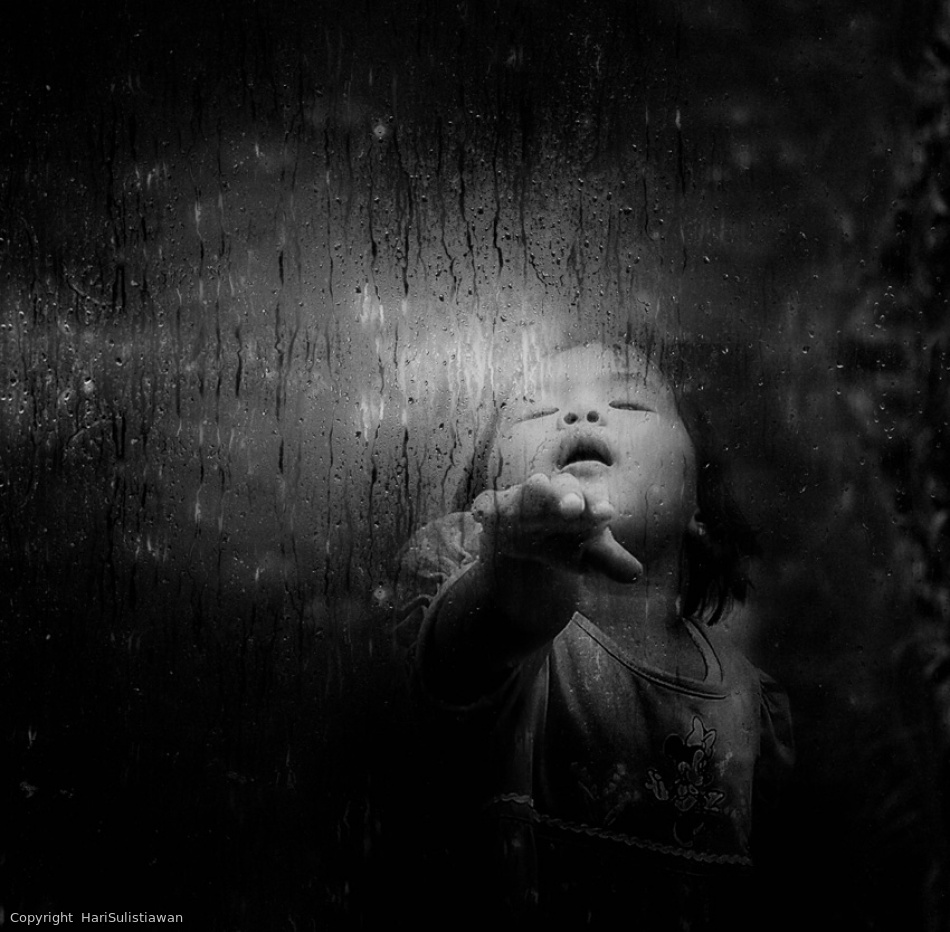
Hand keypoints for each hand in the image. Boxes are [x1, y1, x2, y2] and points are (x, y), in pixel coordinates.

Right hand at [472, 473, 642, 582]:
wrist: (527, 541)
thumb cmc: (564, 541)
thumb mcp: (587, 554)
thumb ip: (610, 561)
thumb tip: (635, 574)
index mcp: (579, 501)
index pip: (590, 499)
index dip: (597, 506)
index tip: (606, 514)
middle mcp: (551, 493)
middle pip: (560, 488)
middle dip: (566, 494)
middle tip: (574, 506)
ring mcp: (520, 499)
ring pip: (526, 491)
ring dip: (531, 492)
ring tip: (537, 487)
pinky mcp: (493, 509)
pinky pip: (487, 504)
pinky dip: (484, 507)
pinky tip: (481, 514)